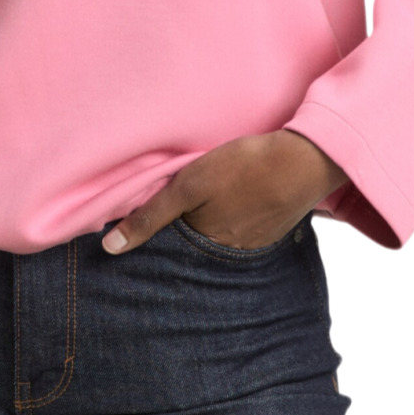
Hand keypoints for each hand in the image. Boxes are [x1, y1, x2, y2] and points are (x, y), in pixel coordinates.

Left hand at [101, 130, 350, 253]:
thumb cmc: (243, 168)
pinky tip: (234, 201)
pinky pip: (241, 231)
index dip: (156, 237)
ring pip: (217, 239)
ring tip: (206, 204)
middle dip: (181, 235)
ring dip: (208, 226)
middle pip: (194, 247)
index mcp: (204, 244)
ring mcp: (253, 243)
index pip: (169, 251)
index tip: (143, 228)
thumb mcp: (188, 185)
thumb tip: (110, 249)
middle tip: (178, 210)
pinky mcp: (271, 229)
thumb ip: (150, 215)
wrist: (303, 160)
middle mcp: (228, 254)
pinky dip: (232, 220)